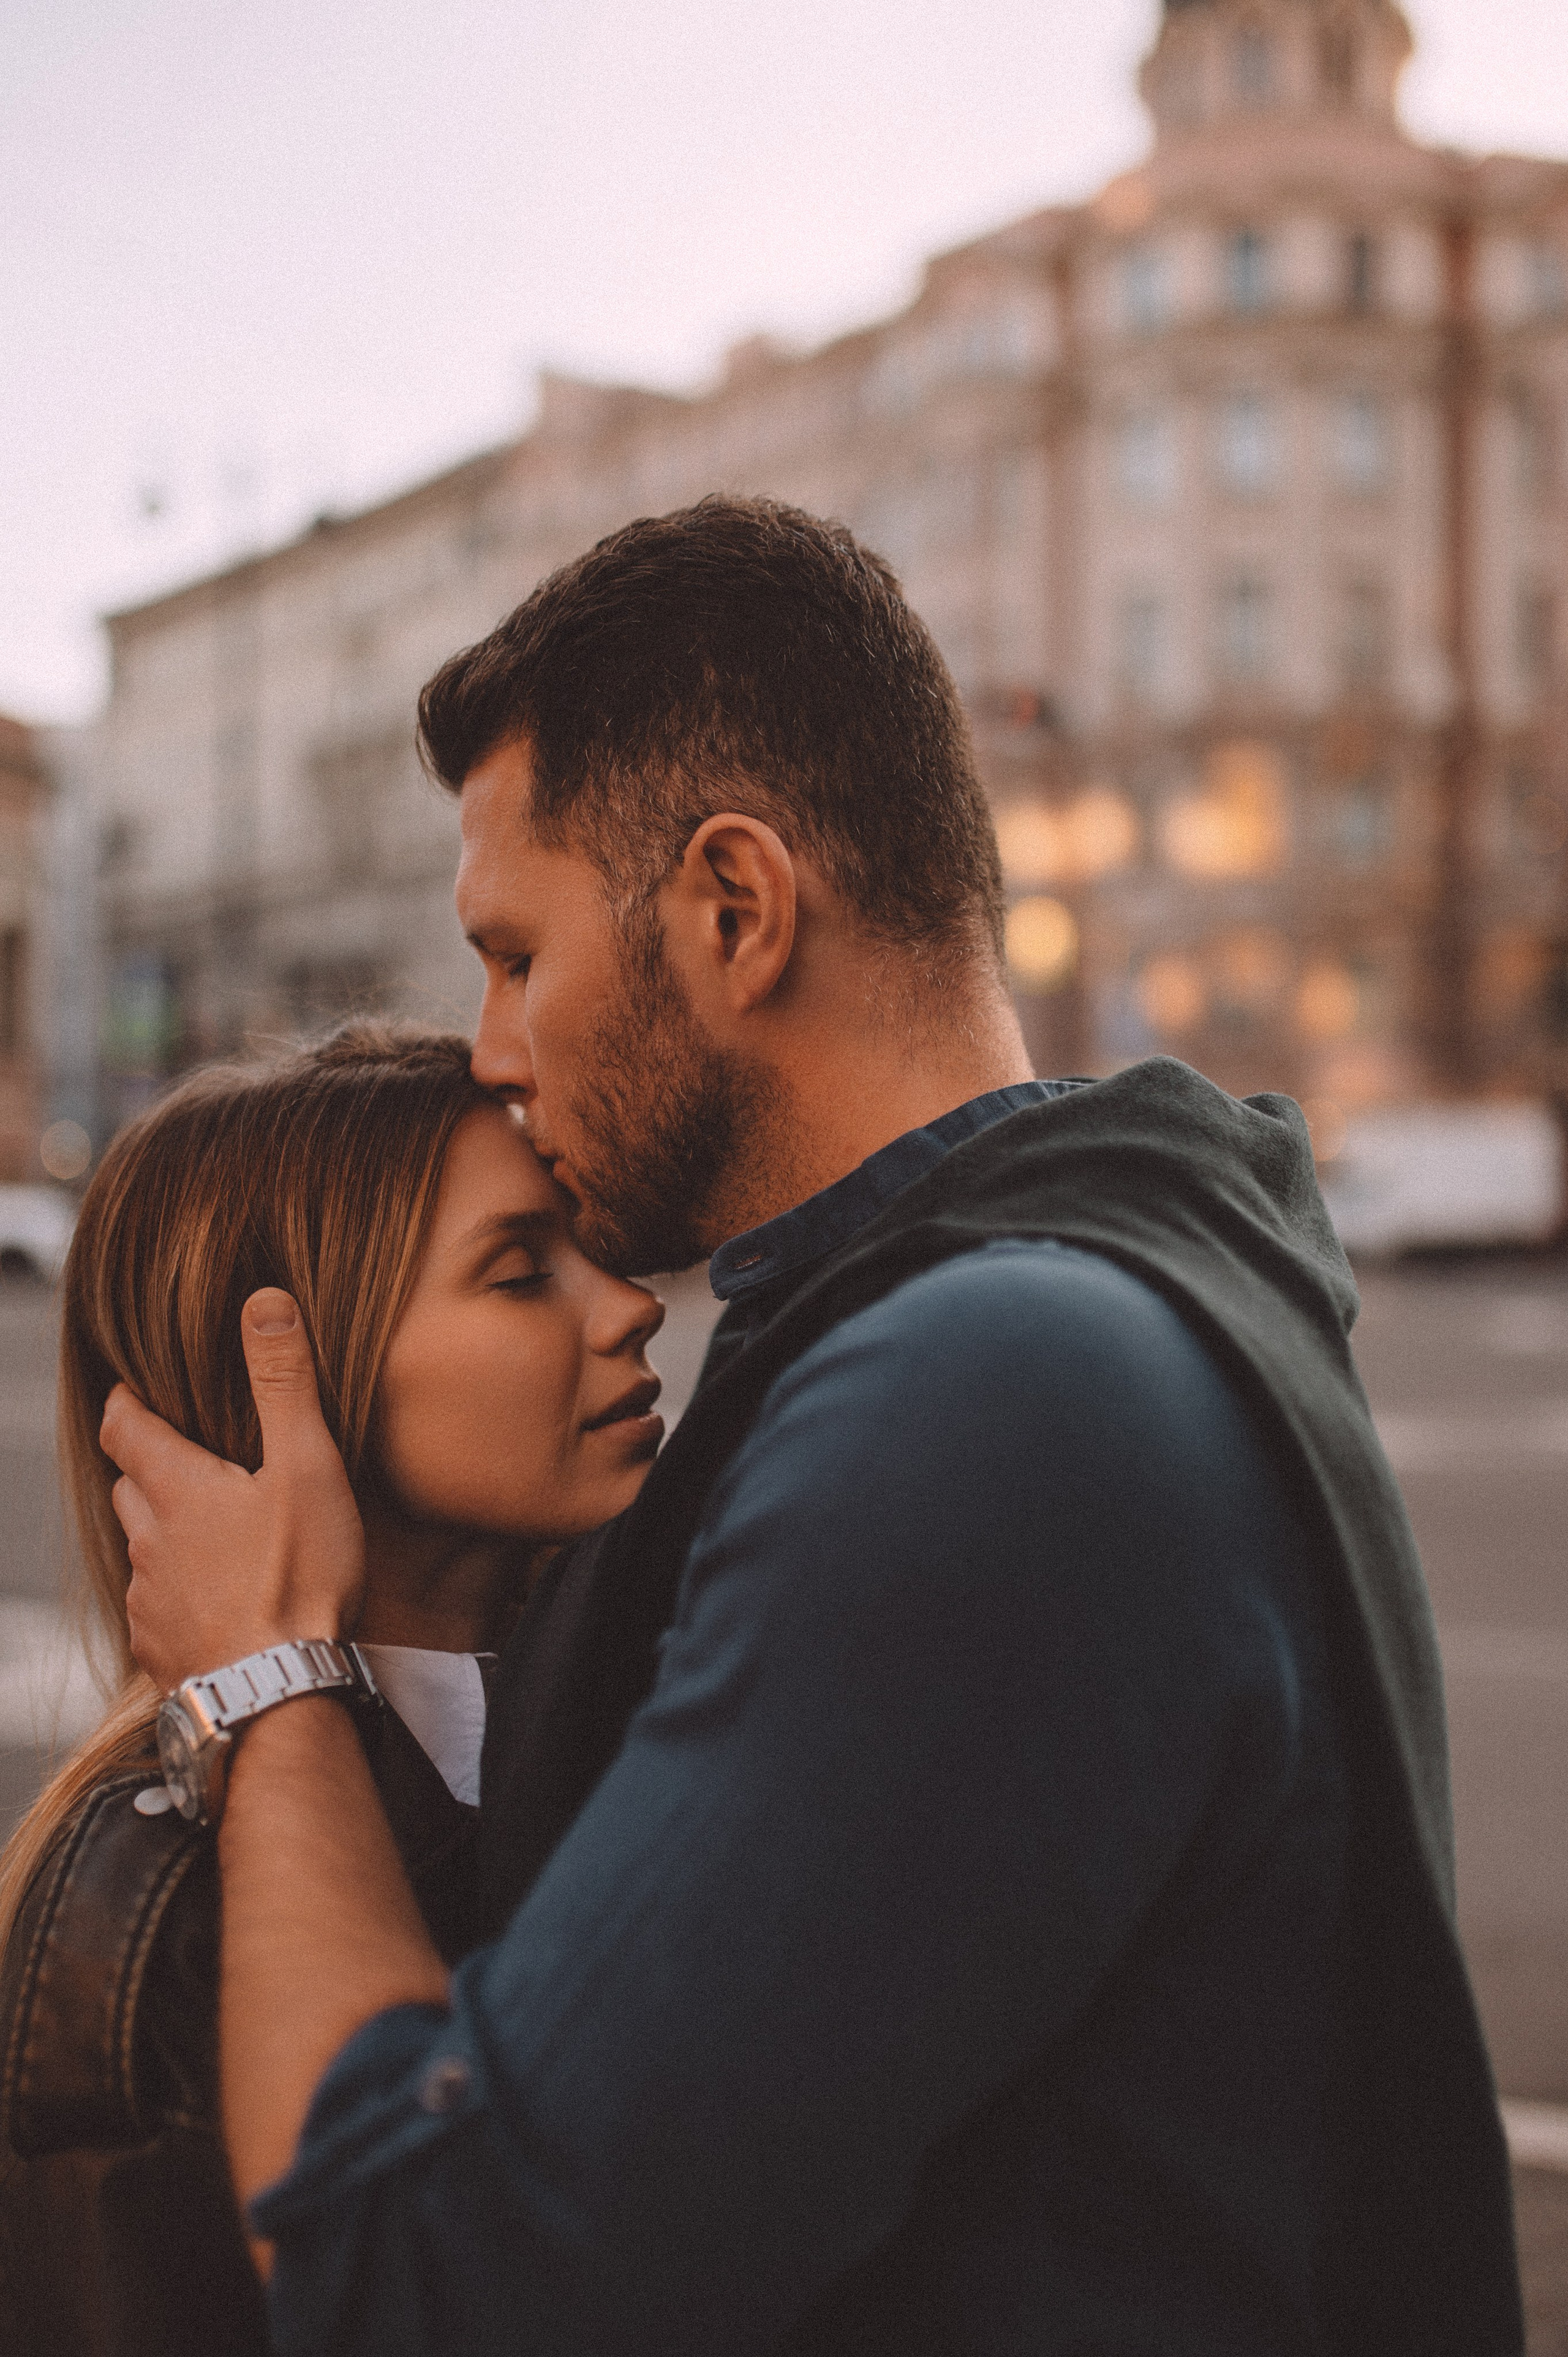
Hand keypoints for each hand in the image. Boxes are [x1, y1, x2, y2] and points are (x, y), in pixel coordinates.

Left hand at [102, 1289, 365, 1689]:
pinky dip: (177, 1592)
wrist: (277, 1693)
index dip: (126, 1404)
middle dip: (150, 1466)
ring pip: (142, 1548)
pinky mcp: (158, 1649)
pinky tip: (216, 1601)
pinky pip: (156, 1606)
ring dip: (166, 1532)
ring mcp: (148, 1599)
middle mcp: (147, 1540)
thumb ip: (284, 1383)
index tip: (133, 1391)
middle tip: (186, 1457)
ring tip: (211, 1532)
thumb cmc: (299, 1578)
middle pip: (130, 1486)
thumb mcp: (307, 1466)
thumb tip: (263, 1301)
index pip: (125, 1428)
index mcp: (176, 1487)